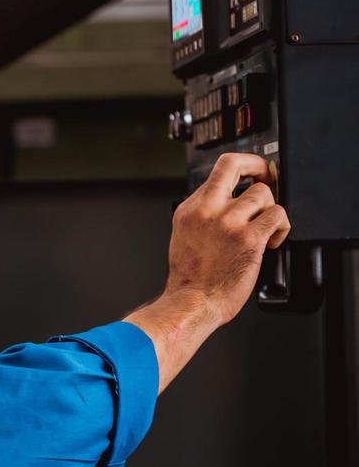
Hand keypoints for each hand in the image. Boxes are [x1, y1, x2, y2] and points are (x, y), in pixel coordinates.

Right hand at [163, 152, 289, 324]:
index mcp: (190, 209)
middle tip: (267, 177)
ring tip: (265, 228)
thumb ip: (203, 215)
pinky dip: (282, 227)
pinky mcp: (249, 239)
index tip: (252, 172)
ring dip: (270, 210)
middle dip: (259, 167)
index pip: (218, 171)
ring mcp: (228, 222)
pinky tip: (271, 240)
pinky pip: (277, 216)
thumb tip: (226, 203)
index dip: (242, 167)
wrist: (193, 301)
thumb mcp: (184, 235)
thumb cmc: (191, 277)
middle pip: (236, 165)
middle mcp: (207, 210)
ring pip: (263, 193)